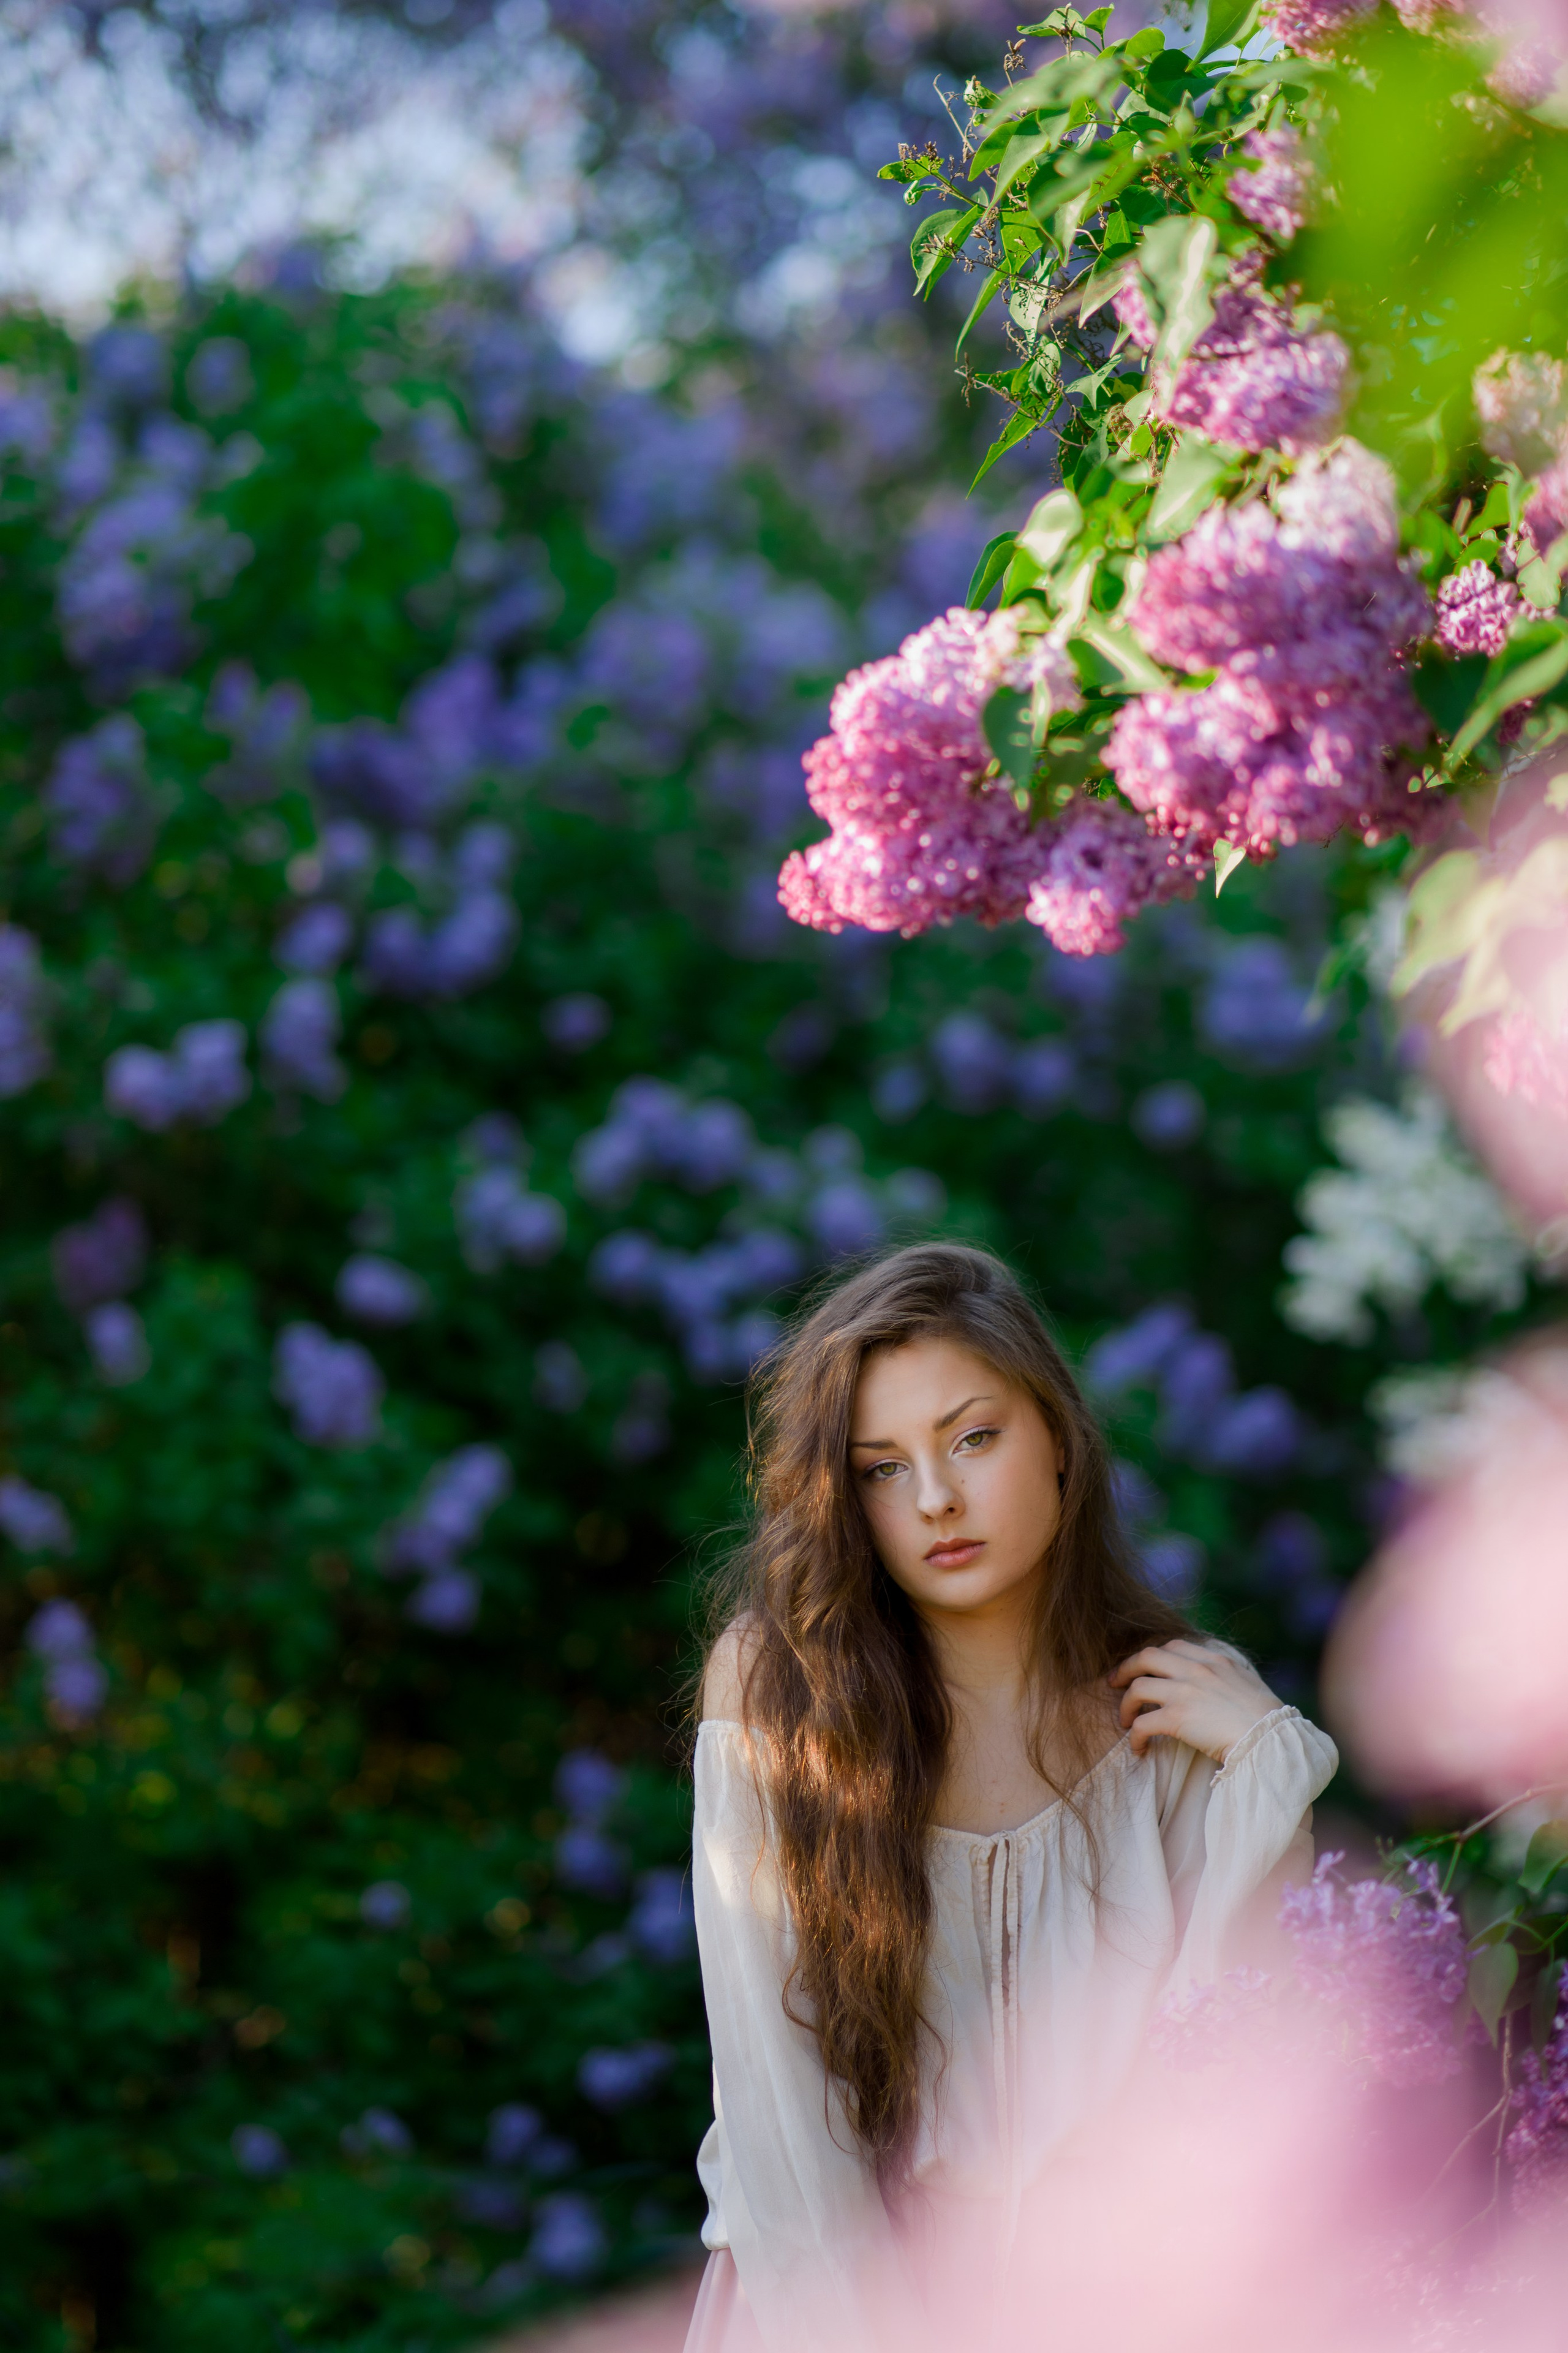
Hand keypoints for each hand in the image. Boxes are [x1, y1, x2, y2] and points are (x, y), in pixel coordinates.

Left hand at [1109, 1640, 1281, 1764]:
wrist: (1271, 1739)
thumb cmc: (1265, 1719)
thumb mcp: (1247, 1683)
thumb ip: (1226, 1675)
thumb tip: (1217, 1681)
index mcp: (1214, 1659)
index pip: (1172, 1646)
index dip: (1152, 1657)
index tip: (1142, 1669)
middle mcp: (1196, 1669)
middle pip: (1146, 1657)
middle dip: (1125, 1669)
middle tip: (1114, 1684)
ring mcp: (1184, 1692)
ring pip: (1137, 1688)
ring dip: (1125, 1705)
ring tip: (1125, 1722)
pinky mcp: (1177, 1718)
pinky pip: (1141, 1723)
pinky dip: (1134, 1736)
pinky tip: (1138, 1747)